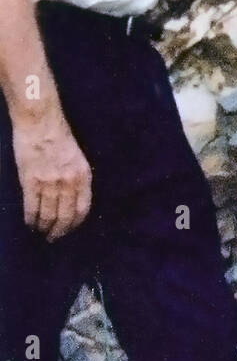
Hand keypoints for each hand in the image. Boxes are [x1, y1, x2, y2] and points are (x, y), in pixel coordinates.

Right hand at [12, 110, 92, 240]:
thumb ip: (75, 178)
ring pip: (48, 215)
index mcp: (83, 176)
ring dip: (43, 227)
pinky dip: (30, 219)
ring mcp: (49, 183)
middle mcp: (69, 182)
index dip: (75, 224)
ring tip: (40, 231)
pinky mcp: (31, 181)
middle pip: (65, 216)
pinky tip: (29, 223)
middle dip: (59, 231)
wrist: (40, 122)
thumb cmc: (59, 137)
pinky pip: (31, 207)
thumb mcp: (77, 158)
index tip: (69, 230)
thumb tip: (70, 199)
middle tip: (53, 238)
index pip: (83, 209)